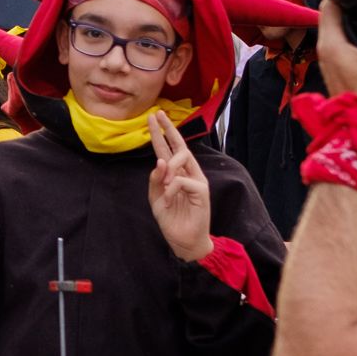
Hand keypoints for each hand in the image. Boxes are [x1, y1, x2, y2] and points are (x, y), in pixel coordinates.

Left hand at [148, 112, 212, 261]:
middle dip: (168, 128)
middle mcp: (188, 173)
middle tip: (158, 114)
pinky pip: (182, 180)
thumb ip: (155, 180)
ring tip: (164, 183)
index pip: (168, 149)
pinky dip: (172, 188)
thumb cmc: (172, 219)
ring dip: (168, 166)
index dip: (161, 133)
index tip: (154, 116)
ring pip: (182, 158)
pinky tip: (170, 198)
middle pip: (180, 145)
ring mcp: (197, 180)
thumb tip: (159, 161)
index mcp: (176, 173)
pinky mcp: (202, 190)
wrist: (184, 241)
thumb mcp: (156, 198)